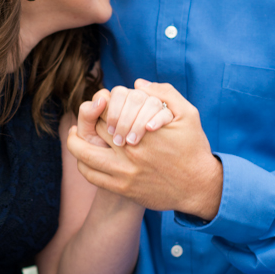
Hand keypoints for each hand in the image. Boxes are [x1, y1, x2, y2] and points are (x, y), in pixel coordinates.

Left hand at [68, 79, 222, 219]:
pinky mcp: (122, 189)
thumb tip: (137, 84)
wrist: (199, 187)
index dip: (101, 103)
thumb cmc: (193, 149)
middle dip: (90, 120)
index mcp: (142, 129)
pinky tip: (85, 156)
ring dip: (75, 141)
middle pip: (94, 128)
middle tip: (89, 118)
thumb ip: (165, 94)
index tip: (101, 103)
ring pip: (84, 153)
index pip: (107, 109)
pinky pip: (91, 175)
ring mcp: (124, 172)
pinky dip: (82, 163)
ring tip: (75, 134)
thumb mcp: (188, 114)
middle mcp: (129, 151)